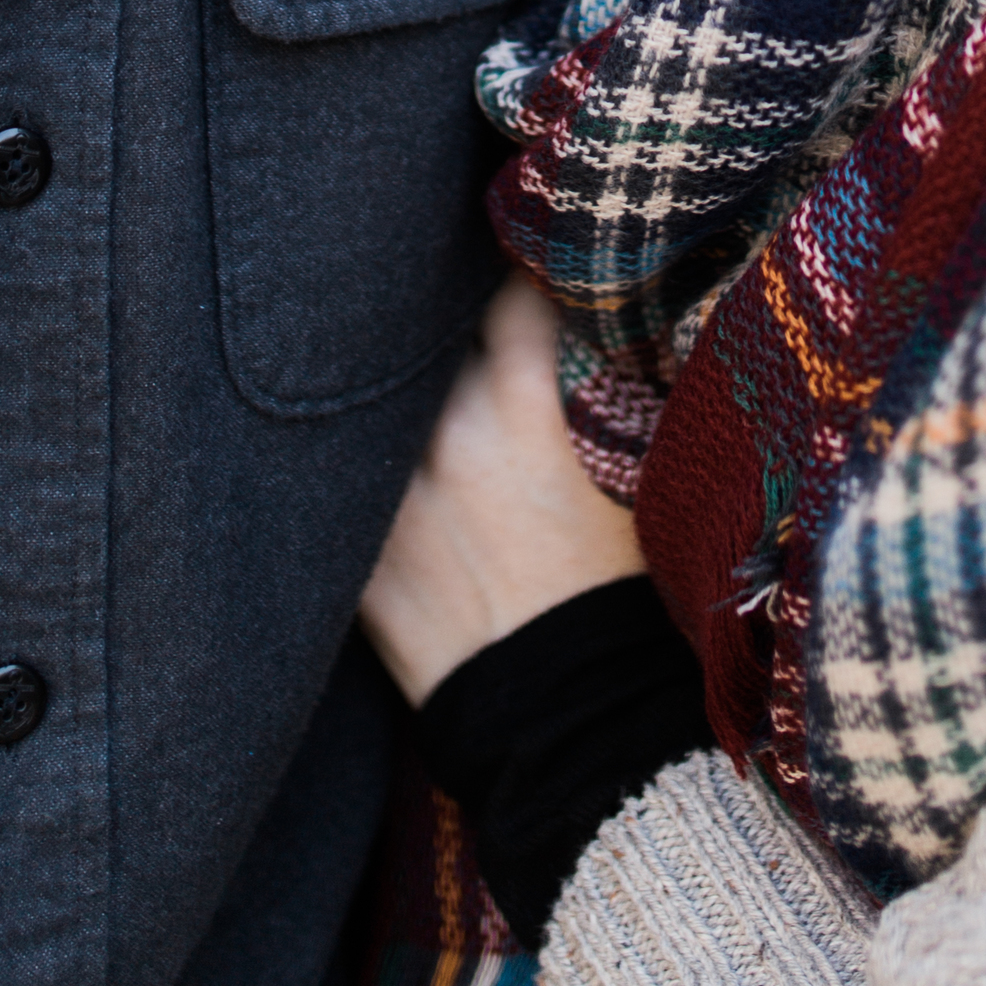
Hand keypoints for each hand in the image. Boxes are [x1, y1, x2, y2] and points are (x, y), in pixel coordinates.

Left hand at [360, 275, 646, 706]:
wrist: (575, 723)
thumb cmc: (628, 595)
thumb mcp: (638, 471)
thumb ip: (605, 387)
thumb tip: (605, 319)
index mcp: (525, 402)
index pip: (510, 289)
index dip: (519, 271)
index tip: (523, 262)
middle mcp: (448, 432)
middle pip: (433, 333)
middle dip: (448, 322)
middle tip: (458, 312)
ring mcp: (392, 496)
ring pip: (380, 400)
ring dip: (401, 391)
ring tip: (417, 392)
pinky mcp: (358, 557)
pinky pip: (346, 481)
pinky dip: (364, 467)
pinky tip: (375, 460)